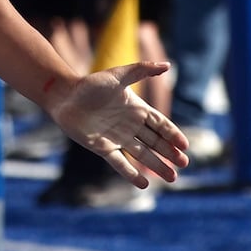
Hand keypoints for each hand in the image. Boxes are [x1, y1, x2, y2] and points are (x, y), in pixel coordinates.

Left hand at [50, 62, 189, 185]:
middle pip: (155, 142)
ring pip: (142, 154)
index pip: (160, 124)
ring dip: (157, 165)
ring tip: (172, 177)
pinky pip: (121, 164)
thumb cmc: (91, 84)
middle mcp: (130, 125)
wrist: (65, 97)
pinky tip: (144, 185)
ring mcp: (118, 138)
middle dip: (170, 153)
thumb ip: (142, 70)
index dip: (173, 134)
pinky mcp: (104, 148)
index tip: (185, 146)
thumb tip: (167, 65)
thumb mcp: (119, 75)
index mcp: (136, 109)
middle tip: (184, 164)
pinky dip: (131, 174)